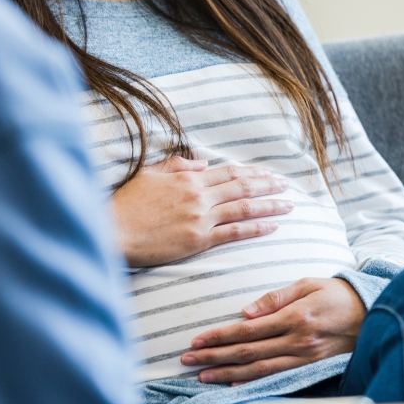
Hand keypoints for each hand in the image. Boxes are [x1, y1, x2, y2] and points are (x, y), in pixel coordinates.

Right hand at [112, 156, 292, 266]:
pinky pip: (234, 233)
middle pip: (242, 187)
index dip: (251, 172)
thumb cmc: (126, 203)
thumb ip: (177, 165)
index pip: (227, 172)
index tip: (267, 174)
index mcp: (187, 178)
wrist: (115, 231)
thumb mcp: (149, 174)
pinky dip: (255, 228)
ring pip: (244, 208)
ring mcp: (200, 218)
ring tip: (288, 205)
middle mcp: (199, 195)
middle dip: (268, 186)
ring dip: (270, 206)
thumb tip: (202, 163)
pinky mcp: (198, 240)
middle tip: (286, 186)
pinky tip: (272, 227)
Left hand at [180, 278, 365, 384]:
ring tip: (202, 376)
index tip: (196, 340)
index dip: (219, 336)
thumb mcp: (307, 284)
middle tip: (187, 360)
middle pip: (247, 352)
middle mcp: (297, 342)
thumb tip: (245, 312)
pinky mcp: (310, 368)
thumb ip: (275, 298)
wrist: (373, 313)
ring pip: (258, 369)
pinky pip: (277, 377)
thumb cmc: (336, 294)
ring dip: (226, 373)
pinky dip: (252, 382)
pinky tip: (232, 384)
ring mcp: (304, 359)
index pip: (247, 330)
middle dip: (214, 357)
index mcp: (294, 317)